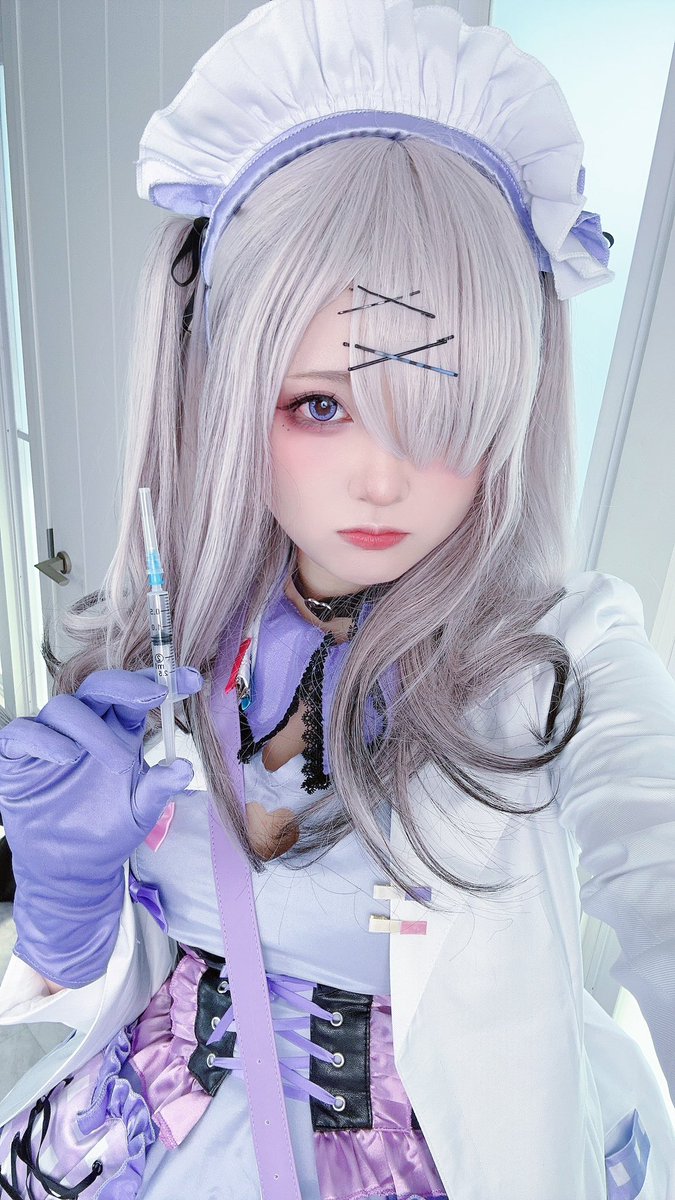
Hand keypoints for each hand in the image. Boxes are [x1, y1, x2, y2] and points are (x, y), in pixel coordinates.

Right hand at [0, 666, 201, 987]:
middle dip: (126, 685)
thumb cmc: (108, 830)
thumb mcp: (140, 811)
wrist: (70, 867)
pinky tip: (64, 755)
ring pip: (64, 707)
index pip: (137, 695)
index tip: (190, 679)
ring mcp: (51, 738)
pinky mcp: (18, 756)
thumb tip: (185, 768)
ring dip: (89, 725)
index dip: (161, 681)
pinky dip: (42, 738)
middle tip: (152, 695)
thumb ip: (159, 788)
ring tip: (109, 758)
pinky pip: (22, 732)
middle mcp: (86, 727)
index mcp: (119, 731)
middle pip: (99, 688)